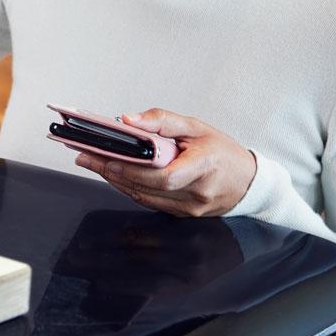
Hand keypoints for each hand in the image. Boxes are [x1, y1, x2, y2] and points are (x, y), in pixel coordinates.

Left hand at [72, 109, 257, 217]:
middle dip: (112, 171)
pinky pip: (151, 202)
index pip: (164, 176)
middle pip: (147, 187)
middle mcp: (197, 193)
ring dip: (115, 180)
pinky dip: (130, 187)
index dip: (133, 170)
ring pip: (144, 197)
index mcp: (205, 166)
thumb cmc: (224, 153)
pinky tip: (114, 175)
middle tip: (86, 156)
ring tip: (93, 162)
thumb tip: (129, 120)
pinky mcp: (184, 215)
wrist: (249, 182)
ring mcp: (191, 208)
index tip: (108, 158)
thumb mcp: (197, 127)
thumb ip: (162, 121)